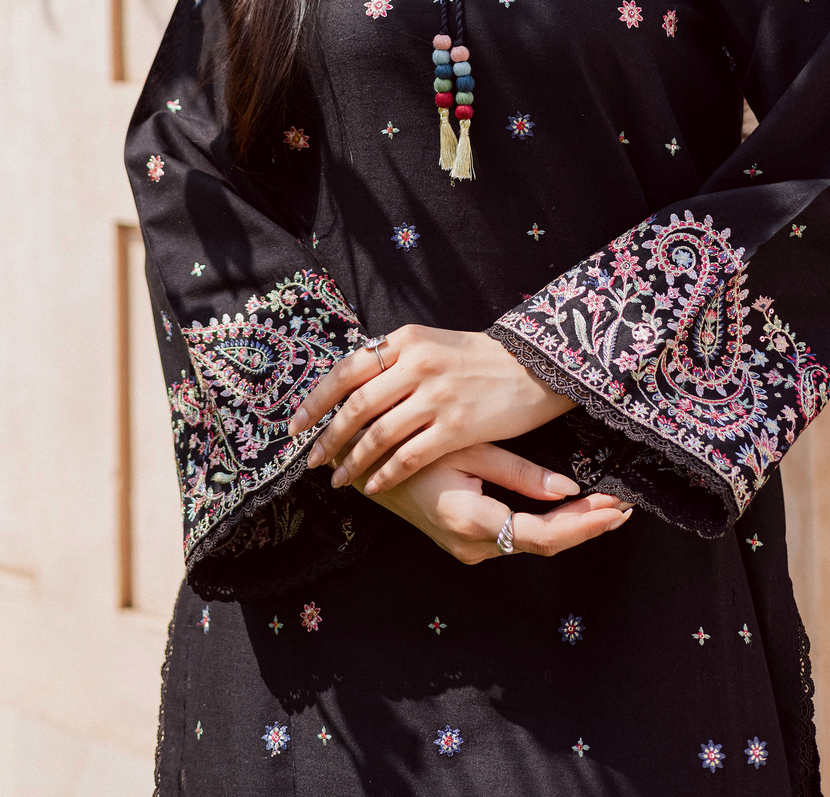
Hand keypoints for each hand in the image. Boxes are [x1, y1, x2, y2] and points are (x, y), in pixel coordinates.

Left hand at [287, 325, 573, 494]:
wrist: (535, 367)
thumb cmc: (479, 359)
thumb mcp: (432, 345)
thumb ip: (394, 360)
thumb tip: (351, 383)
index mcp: (406, 341)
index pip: (347, 370)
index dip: (317, 400)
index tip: (295, 424)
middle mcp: (416, 364)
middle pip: (357, 406)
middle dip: (327, 436)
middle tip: (310, 459)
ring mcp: (437, 396)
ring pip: (378, 434)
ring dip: (352, 461)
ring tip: (337, 480)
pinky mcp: (457, 426)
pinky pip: (409, 456)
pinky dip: (385, 474)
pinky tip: (374, 487)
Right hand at [347, 441, 630, 563]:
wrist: (361, 468)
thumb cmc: (408, 448)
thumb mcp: (465, 448)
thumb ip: (517, 472)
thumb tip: (569, 490)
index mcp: (470, 520)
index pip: (542, 534)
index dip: (583, 524)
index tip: (616, 507)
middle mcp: (472, 546)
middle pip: (543, 543)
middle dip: (586, 526)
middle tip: (625, 507)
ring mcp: (469, 548)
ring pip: (532, 543)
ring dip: (571, 526)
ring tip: (609, 505)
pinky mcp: (469, 540)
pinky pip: (517, 537)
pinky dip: (548, 524)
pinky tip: (573, 508)